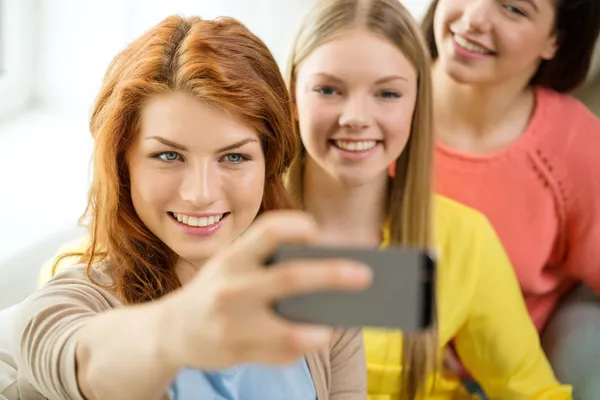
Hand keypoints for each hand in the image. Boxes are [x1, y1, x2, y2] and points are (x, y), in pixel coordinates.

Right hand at [162, 210, 371, 369]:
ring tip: (342, 320)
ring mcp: (232, 326)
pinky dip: (304, 345)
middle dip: (333, 274)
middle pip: (291, 278)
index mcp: (232, 258)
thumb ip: (267, 265)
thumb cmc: (216, 290)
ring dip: (323, 327)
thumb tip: (327, 271)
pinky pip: (283, 354)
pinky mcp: (236, 354)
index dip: (297, 226)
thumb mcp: (231, 266)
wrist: (170, 331)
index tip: (316, 230)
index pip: (269, 231)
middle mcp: (230, 289)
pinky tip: (314, 336)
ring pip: (291, 331)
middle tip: (365, 275)